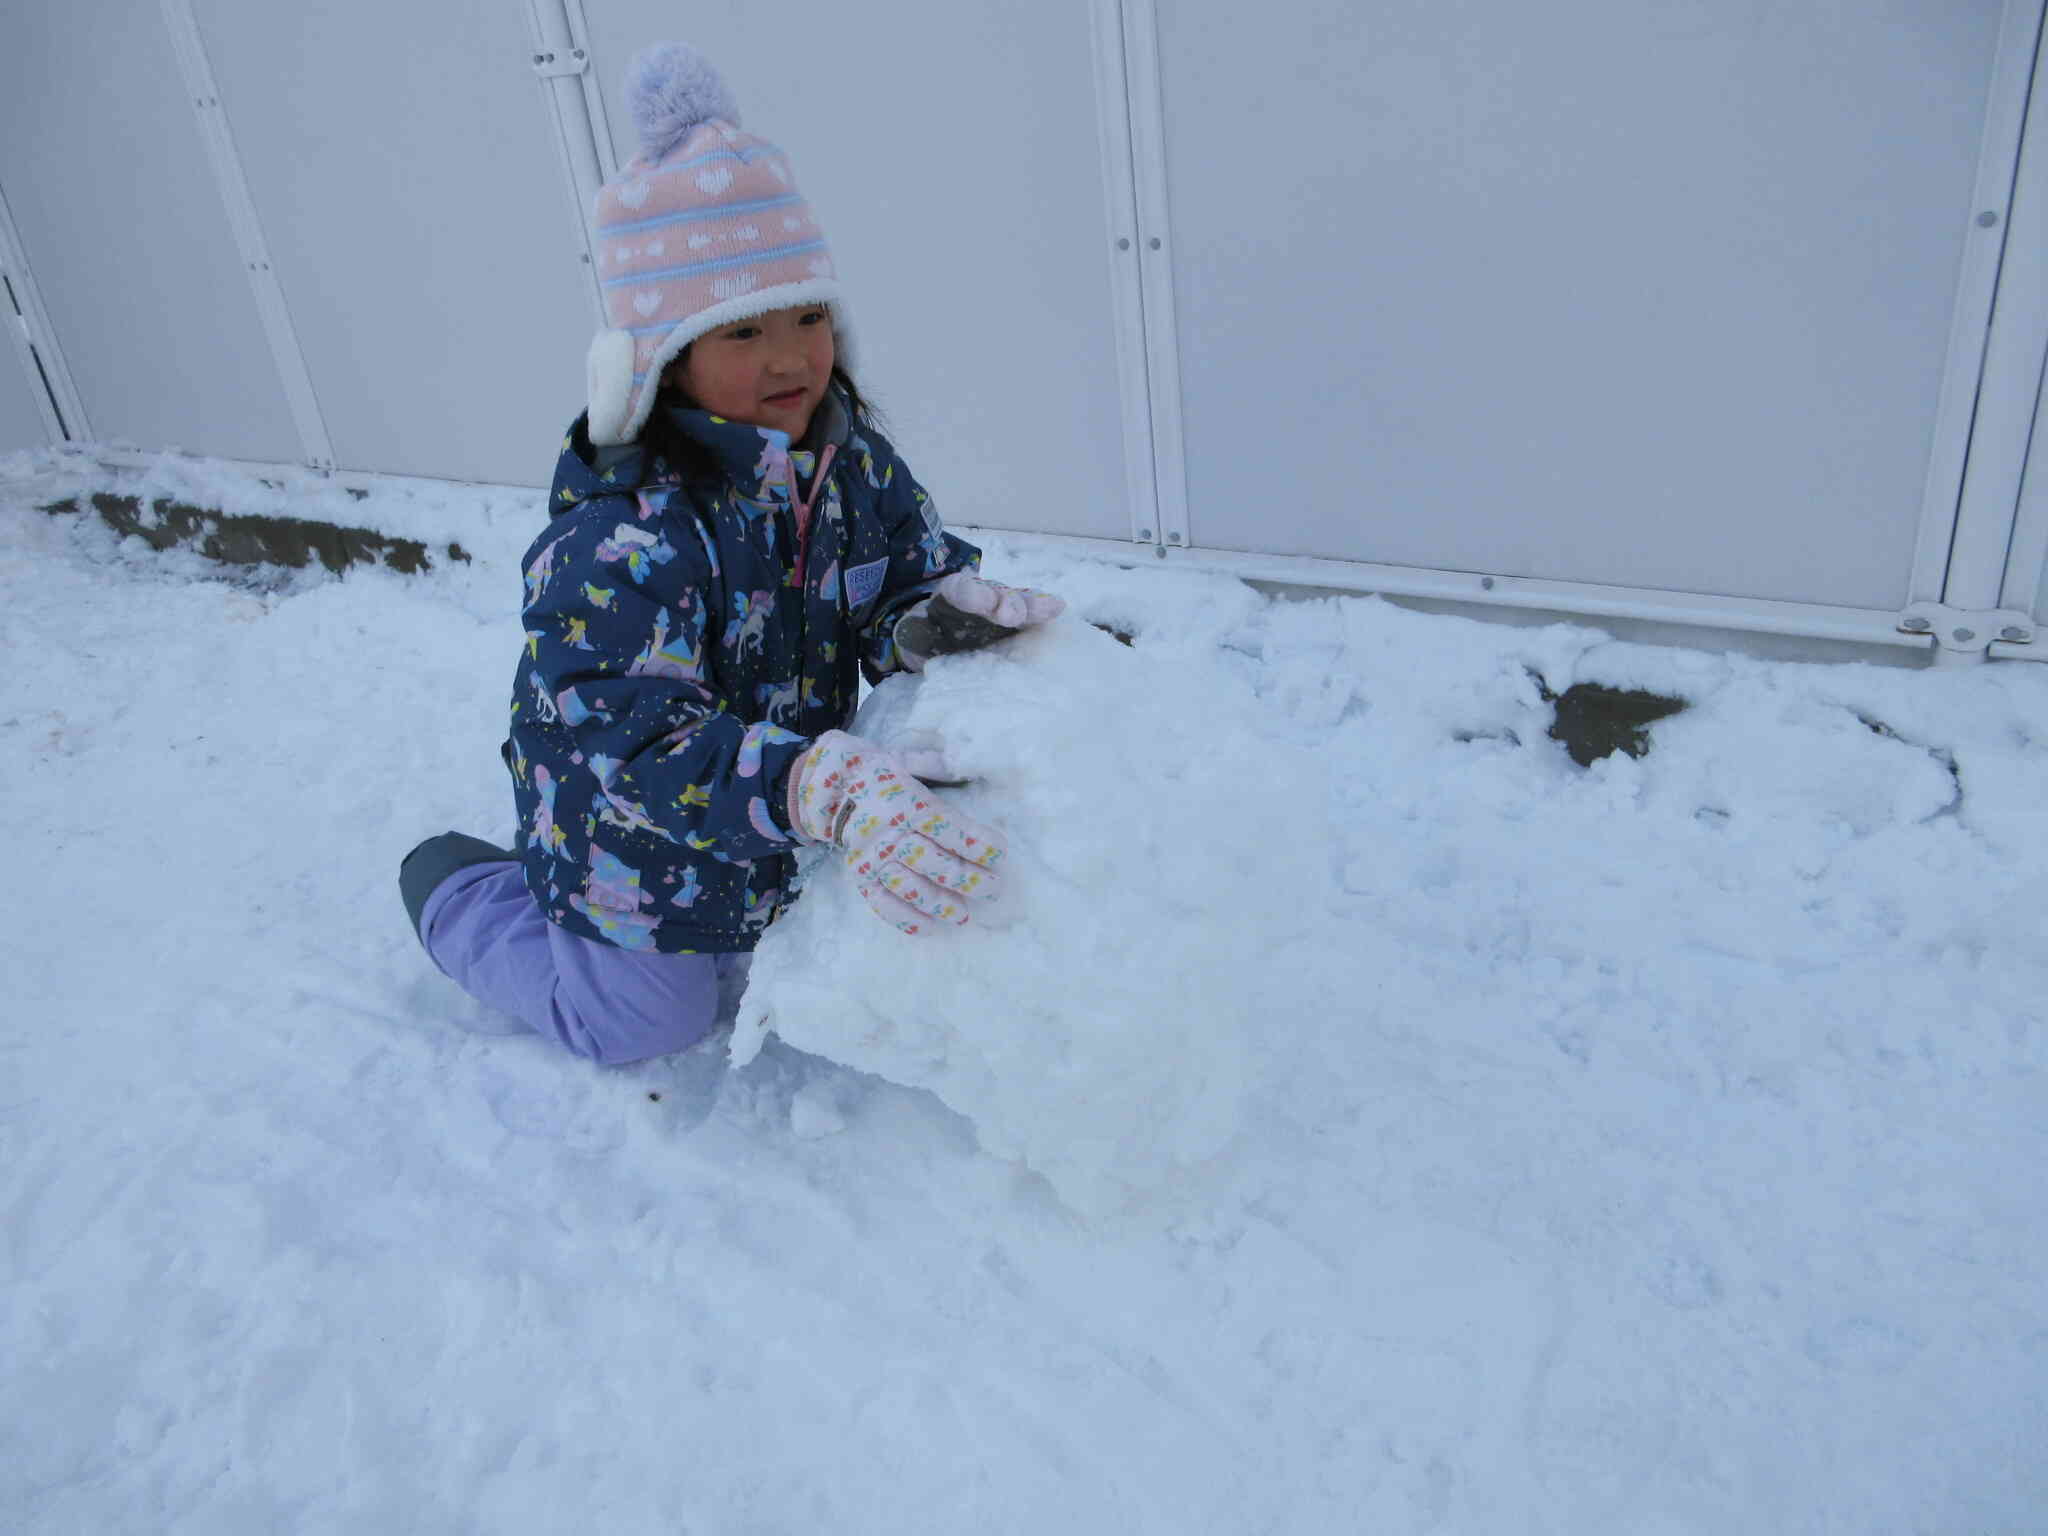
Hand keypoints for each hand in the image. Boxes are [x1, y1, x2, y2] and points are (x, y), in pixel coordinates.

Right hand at [786, 730, 1003, 934]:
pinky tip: (927, 928)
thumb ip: (934, 763)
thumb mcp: (904, 757)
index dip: (976, 843)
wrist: (826, 786)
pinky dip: (903, 918)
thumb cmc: (876, 772)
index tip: (999, 854)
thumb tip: (965, 760)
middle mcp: (890, 833)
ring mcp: (873, 858)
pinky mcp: (860, 875)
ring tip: (963, 916)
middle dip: (967, 879)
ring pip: (910, 887)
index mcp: (906, 802)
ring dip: (939, 904)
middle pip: (934, 862)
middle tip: (993, 889)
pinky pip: (881, 902)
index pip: (947, 828)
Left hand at [896, 573, 1064, 671]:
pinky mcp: (1016, 621)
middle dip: (1007, 603)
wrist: (935, 639)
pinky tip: (1058, 608)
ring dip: (1031, 606)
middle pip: (997, 595)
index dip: (974, 594)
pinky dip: (1044, 609)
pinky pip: (1031, 612)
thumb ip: (916, 635)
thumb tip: (916, 639)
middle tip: (1013, 616)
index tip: (985, 604)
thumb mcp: (914, 635)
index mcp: (950, 597)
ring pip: (1017, 601)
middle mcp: (979, 596)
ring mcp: (1000, 607)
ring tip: (1048, 609)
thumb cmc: (925, 637)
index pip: (961, 590)